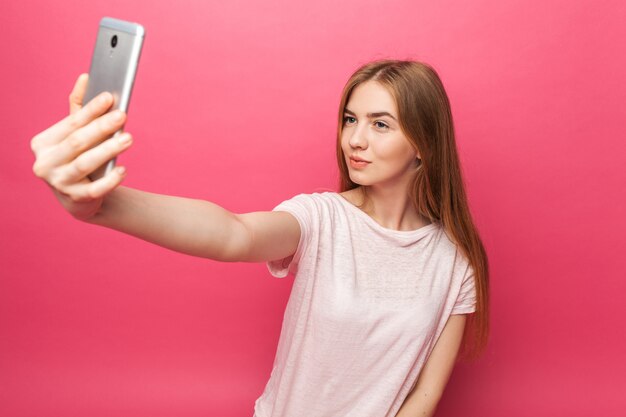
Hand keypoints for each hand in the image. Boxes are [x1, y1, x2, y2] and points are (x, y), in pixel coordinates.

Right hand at [31, 74, 132, 220]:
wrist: (79, 198)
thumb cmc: (78, 158)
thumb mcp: (75, 134)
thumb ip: (79, 108)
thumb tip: (86, 77)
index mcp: (43, 142)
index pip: (71, 123)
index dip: (91, 110)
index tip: (109, 97)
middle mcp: (45, 162)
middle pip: (77, 142)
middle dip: (101, 127)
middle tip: (122, 115)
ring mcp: (58, 182)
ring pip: (85, 164)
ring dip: (108, 150)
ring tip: (129, 138)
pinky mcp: (74, 199)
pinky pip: (95, 189)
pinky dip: (110, 180)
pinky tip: (123, 170)